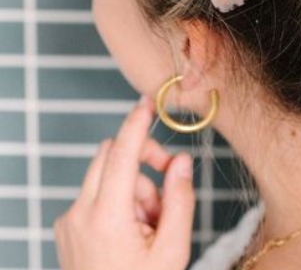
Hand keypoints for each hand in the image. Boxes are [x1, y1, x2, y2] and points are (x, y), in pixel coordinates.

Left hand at [54, 96, 195, 269]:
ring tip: (152, 225)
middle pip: (111, 156)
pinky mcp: (67, 227)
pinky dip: (119, 200)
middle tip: (169, 180)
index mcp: (106, 218)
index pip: (121, 153)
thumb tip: (181, 161)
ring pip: (106, 175)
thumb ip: (180, 199)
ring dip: (134, 187)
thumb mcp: (173, 250)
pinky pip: (97, 194)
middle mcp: (80, 213)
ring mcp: (69, 221)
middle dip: (142, 160)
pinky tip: (133, 231)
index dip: (136, 123)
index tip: (147, 102)